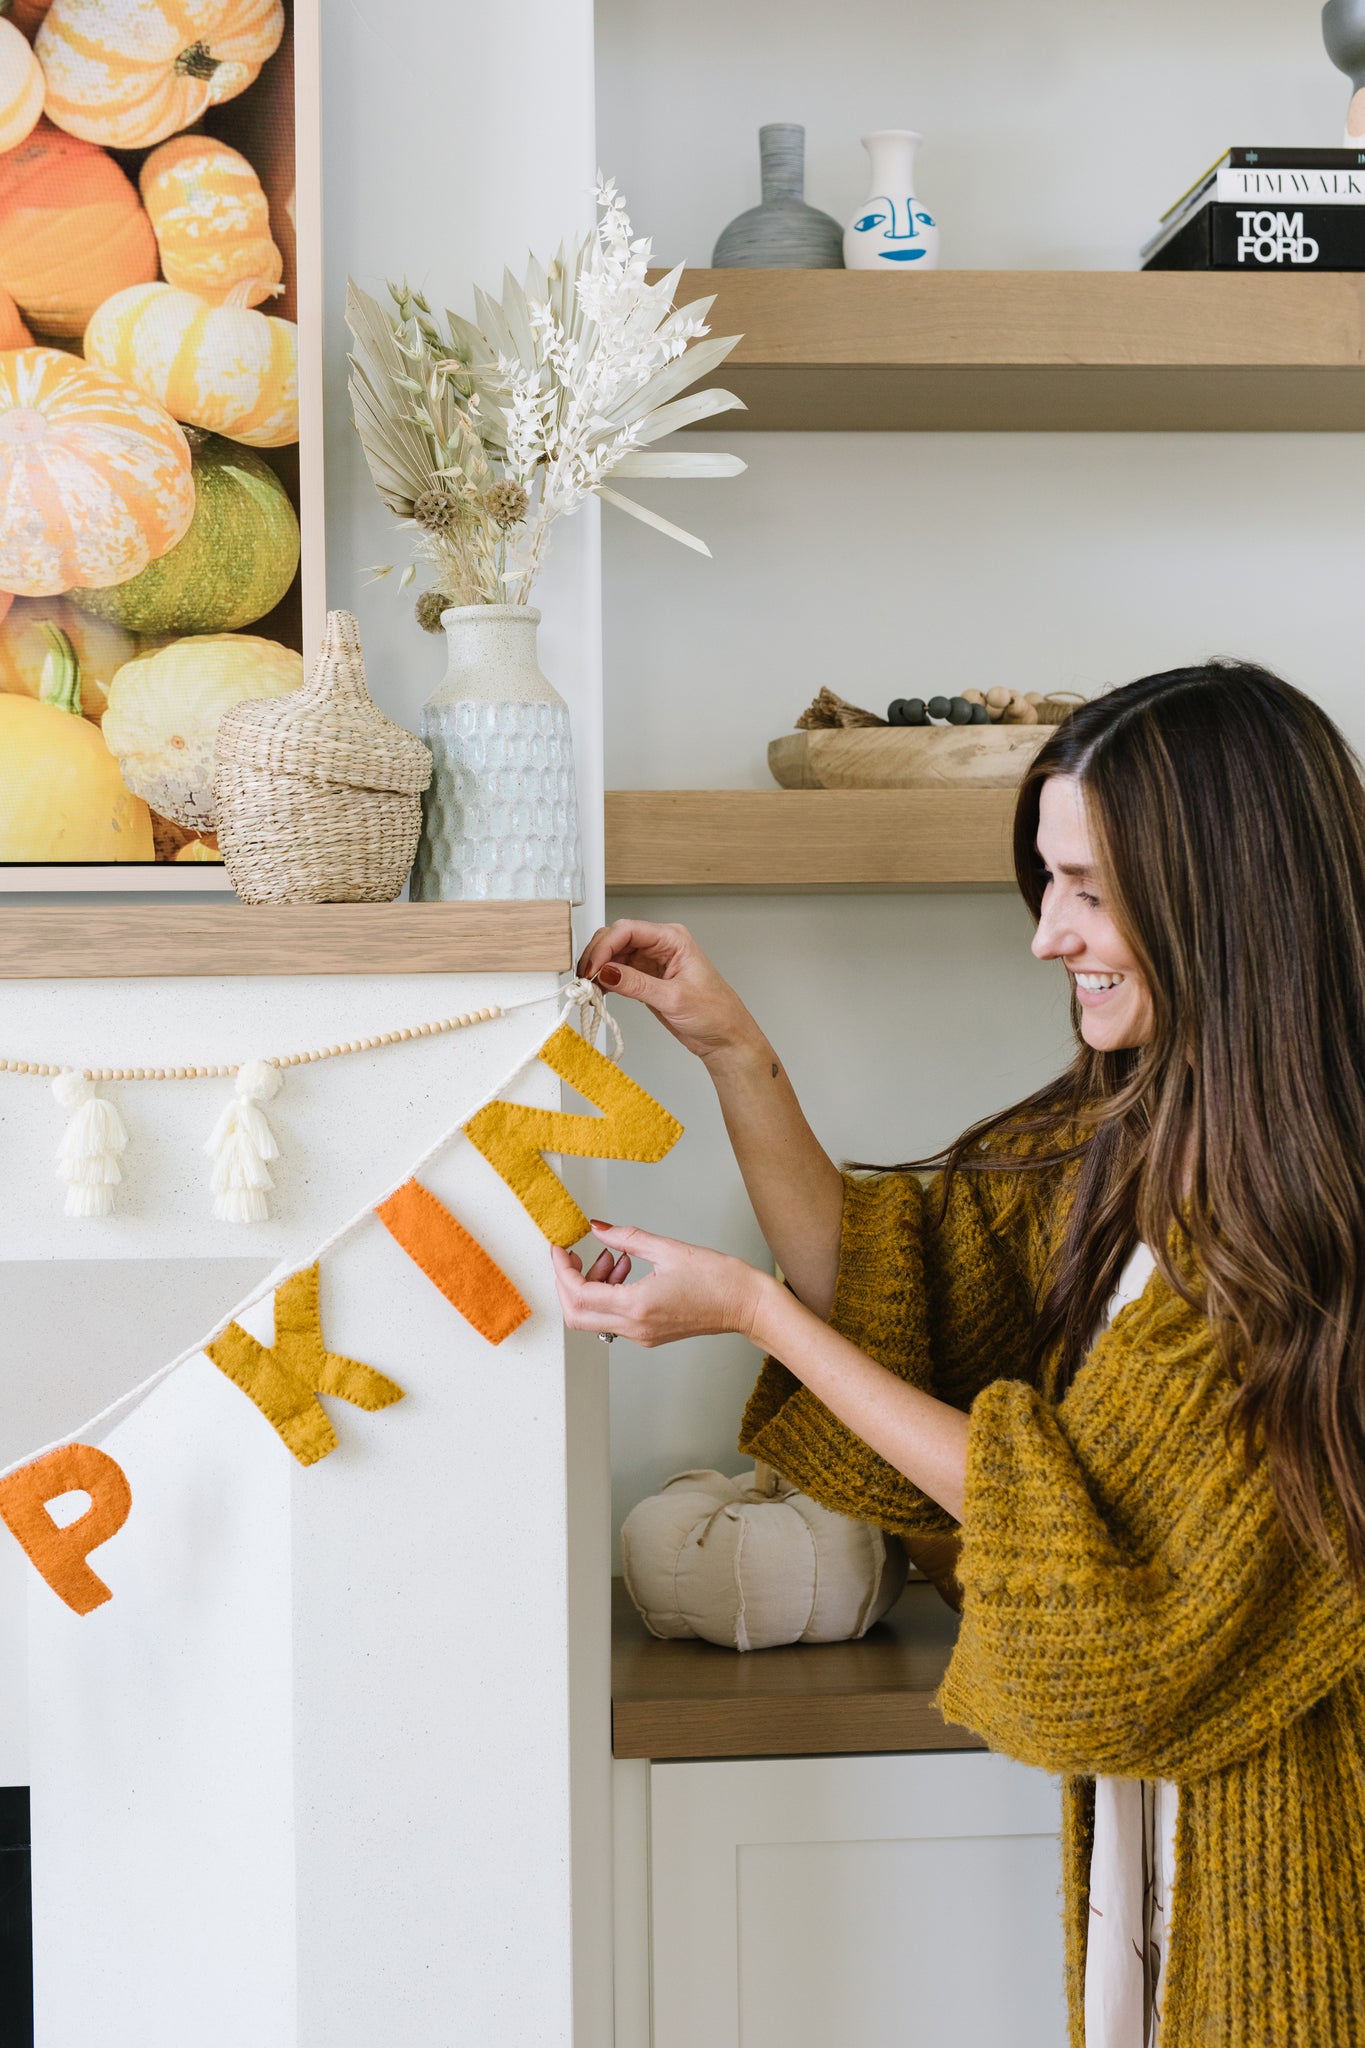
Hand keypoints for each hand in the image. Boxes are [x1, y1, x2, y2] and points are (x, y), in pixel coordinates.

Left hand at [551, 1221, 774, 1347]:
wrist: (746, 1305)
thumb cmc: (718, 1279)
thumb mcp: (668, 1248)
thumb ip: (626, 1238)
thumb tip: (597, 1227)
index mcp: (637, 1306)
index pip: (578, 1294)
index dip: (561, 1270)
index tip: (559, 1249)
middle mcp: (635, 1327)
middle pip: (576, 1314)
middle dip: (567, 1283)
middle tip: (574, 1256)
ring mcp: (641, 1335)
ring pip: (593, 1317)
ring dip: (591, 1286)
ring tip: (613, 1257)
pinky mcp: (648, 1335)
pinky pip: (613, 1318)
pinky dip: (609, 1293)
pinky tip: (626, 1269)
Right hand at [575, 919, 761, 1066]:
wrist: (724, 1037)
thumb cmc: (715, 1013)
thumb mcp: (674, 998)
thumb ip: (637, 984)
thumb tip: (606, 972)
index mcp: (673, 939)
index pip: (628, 930)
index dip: (605, 946)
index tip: (592, 967)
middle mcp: (661, 946)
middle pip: (616, 938)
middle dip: (597, 955)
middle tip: (585, 978)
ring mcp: (651, 961)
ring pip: (613, 955)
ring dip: (598, 968)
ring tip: (589, 987)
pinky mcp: (645, 978)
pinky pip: (617, 972)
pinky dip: (604, 980)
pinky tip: (598, 991)